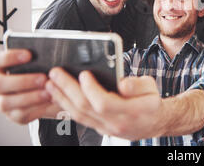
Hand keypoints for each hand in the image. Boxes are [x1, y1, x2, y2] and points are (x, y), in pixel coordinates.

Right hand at [0, 50, 58, 123]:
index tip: (29, 55)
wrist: (44, 90)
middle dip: (22, 81)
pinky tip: (50, 102)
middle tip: (43, 78)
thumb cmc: (38, 71)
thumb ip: (37, 60)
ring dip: (29, 98)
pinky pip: (20, 115)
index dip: (8, 57)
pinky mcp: (13, 115)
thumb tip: (49, 57)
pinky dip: (37, 109)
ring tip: (48, 93)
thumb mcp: (36, 63)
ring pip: (6, 103)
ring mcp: (1, 102)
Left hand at [45, 67, 162, 140]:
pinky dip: (66, 107)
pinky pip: (79, 119)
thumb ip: (138, 85)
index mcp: (131, 111)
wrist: (153, 123)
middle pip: (86, 108)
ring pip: (79, 115)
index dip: (91, 89)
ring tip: (50, 83)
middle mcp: (116, 123)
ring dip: (62, 98)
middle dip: (68, 89)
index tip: (83, 73)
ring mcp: (106, 128)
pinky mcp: (99, 128)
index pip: (104, 103)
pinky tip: (58, 95)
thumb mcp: (151, 88)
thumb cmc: (151, 102)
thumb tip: (122, 83)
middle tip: (55, 73)